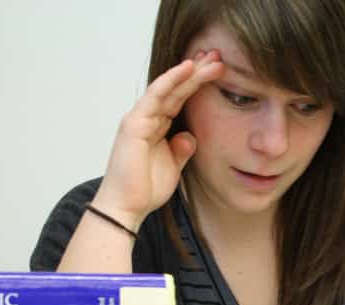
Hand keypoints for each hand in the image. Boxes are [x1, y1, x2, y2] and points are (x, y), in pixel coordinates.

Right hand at [92, 50, 224, 229]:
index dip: (198, 84)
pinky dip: (171, 81)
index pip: (180, 99)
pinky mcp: (134, 123)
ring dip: (189, 72)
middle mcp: (147, 118)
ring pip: (168, 88)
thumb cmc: (145, 189)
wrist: (126, 207)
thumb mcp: (173, 167)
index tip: (218, 72)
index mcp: (157, 126)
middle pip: (176, 89)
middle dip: (197, 72)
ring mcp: (139, 118)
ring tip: (210, 59)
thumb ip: (181, 150)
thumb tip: (190, 137)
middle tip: (218, 57)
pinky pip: (155, 96)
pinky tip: (187, 69)